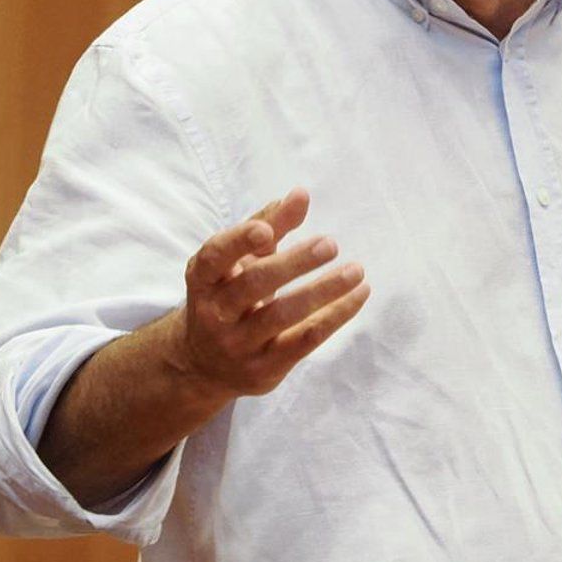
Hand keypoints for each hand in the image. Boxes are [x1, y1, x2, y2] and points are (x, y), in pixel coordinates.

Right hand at [172, 187, 367, 398]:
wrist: (203, 363)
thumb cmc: (229, 294)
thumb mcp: (241, 259)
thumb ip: (269, 224)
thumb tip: (301, 194)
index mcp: (204, 278)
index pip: (216, 256)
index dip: (239, 242)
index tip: (267, 230)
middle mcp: (215, 313)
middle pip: (254, 284)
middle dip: (294, 263)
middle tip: (331, 244)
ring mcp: (238, 344)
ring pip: (283, 315)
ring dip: (324, 291)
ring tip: (356, 271)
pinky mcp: (264, 368)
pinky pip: (304, 340)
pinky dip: (335, 316)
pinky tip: (358, 295)